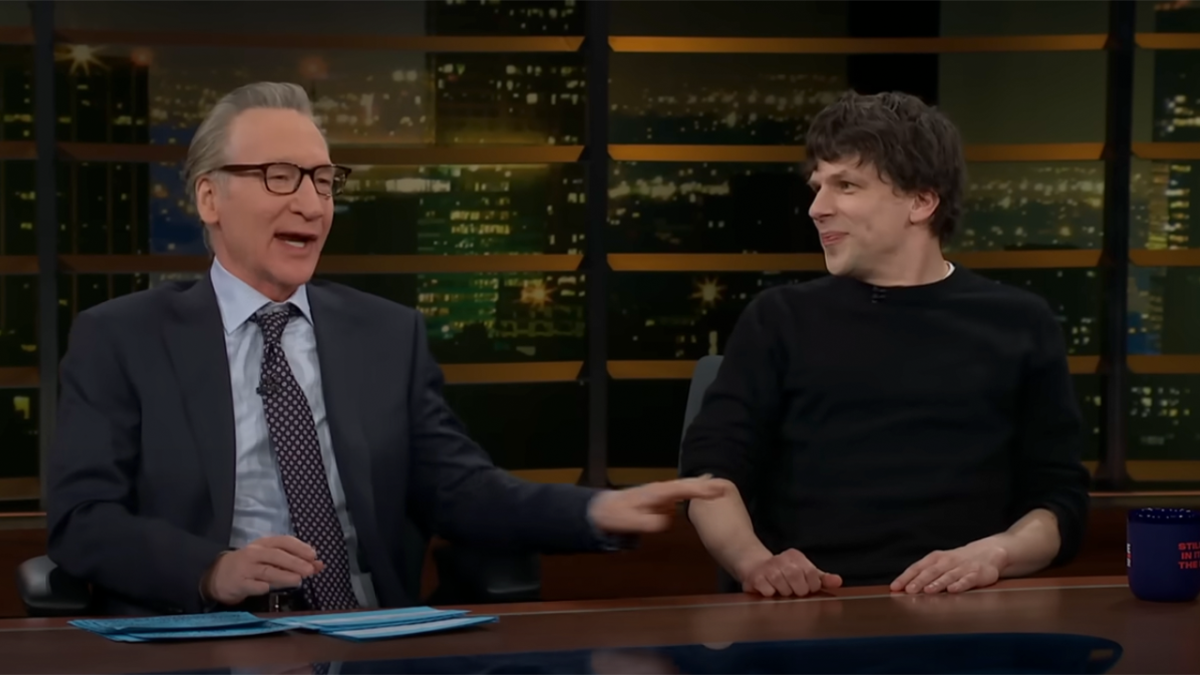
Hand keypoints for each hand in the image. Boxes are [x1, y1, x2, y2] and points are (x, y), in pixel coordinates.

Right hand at [201, 535, 325, 605]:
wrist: (218, 575)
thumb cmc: (250, 566)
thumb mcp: (270, 559)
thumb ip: (293, 561)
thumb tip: (319, 564)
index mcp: (264, 544)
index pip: (284, 541)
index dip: (299, 547)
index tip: (313, 555)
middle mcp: (255, 553)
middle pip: (276, 556)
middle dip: (294, 562)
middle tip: (310, 570)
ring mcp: (245, 568)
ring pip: (266, 571)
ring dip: (283, 575)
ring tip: (298, 580)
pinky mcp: (239, 583)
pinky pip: (253, 585)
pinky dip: (263, 587)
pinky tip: (271, 589)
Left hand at [588, 476, 724, 533]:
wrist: (603, 508)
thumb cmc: (615, 515)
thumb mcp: (628, 521)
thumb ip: (648, 522)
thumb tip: (667, 521)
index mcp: (656, 493)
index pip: (682, 490)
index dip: (700, 490)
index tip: (717, 491)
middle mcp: (662, 490)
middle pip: (687, 484)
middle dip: (705, 484)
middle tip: (725, 486)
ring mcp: (662, 494)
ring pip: (686, 487)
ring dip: (701, 486)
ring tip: (720, 487)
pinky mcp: (662, 499)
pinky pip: (682, 494)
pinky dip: (694, 490)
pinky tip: (703, 491)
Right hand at [737, 548, 842, 597]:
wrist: (753, 564)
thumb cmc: (782, 571)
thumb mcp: (803, 571)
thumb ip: (821, 578)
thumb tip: (838, 581)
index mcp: (795, 556)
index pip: (811, 573)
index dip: (811, 586)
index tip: (807, 588)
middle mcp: (781, 559)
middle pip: (798, 580)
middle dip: (798, 591)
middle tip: (793, 591)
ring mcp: (768, 568)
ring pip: (784, 588)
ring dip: (784, 593)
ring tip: (781, 590)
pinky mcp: (756, 577)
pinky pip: (769, 592)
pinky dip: (771, 595)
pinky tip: (769, 590)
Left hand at [890, 537, 1008, 594]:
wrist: (987, 552)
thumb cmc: (957, 561)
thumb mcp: (939, 563)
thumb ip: (923, 574)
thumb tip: (902, 587)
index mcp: (935, 559)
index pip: (917, 567)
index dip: (905, 577)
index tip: (895, 587)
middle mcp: (947, 561)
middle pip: (931, 571)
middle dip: (919, 581)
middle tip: (909, 590)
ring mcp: (962, 567)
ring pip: (948, 575)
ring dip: (937, 583)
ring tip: (928, 590)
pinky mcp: (977, 574)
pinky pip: (968, 579)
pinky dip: (960, 584)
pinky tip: (952, 590)